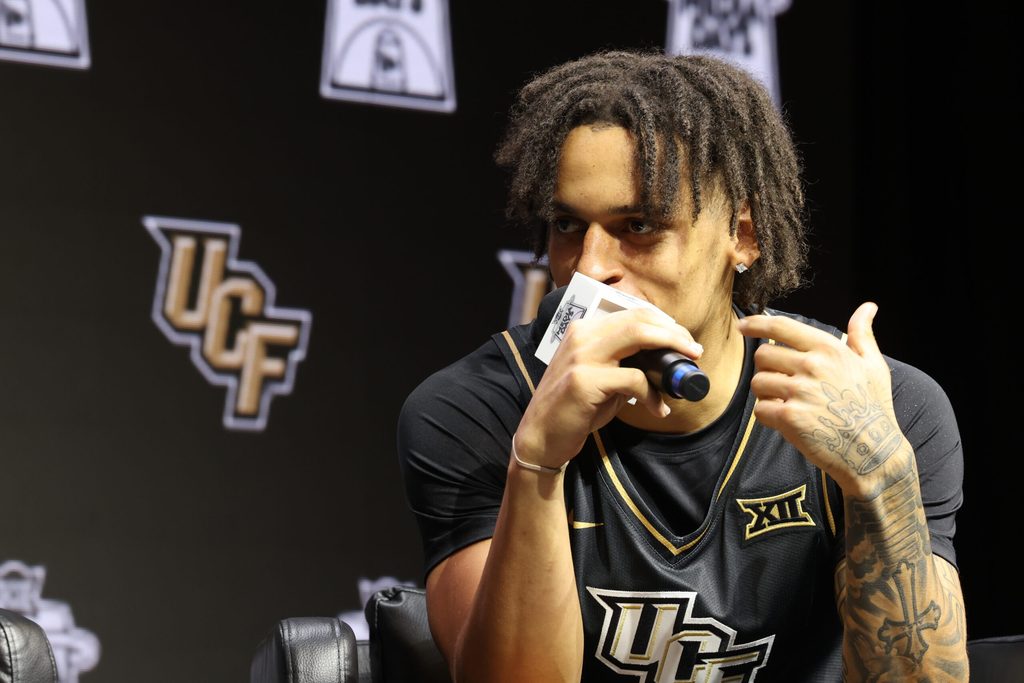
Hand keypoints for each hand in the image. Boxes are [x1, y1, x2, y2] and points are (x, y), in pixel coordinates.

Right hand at [514, 308, 701, 468]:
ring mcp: (581, 356)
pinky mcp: (584, 380)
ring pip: (639, 336)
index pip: (632, 312)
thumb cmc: (574, 407)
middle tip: (694, 350)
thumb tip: (663, 360)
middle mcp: (581, 336)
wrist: (540, 436)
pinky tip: (658, 408)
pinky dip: (652, 394)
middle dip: (674, 333)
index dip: (664, 322)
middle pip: (639, 319)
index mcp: (584, 329)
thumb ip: (624, 362)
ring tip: (685, 369)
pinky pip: (633, 379)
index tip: (683, 339)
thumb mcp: (598, 375)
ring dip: (670, 349)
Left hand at [737, 303, 908, 494]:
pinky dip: (768, 416)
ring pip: (758, 382)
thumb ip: (862, 334)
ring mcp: (799, 392)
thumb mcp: (874, 365)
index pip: (781, 327)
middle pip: (762, 355)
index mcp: (828, 349)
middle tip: (781, 382)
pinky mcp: (790, 417)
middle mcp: (812, 366)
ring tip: (786, 402)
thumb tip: (867, 307)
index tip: (743, 326)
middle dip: (766, 369)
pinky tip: (787, 419)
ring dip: (766, 394)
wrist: (873, 451)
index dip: (756, 324)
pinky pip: (760, 409)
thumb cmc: (873, 408)